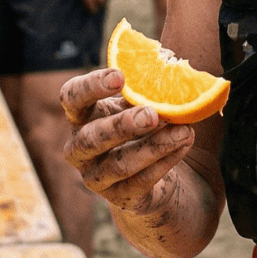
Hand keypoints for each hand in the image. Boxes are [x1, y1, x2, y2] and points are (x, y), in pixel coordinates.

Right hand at [60, 68, 196, 215]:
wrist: (152, 175)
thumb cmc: (142, 127)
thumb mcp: (142, 102)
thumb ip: (149, 84)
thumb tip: (171, 59)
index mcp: (82, 116)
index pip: (71, 98)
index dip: (91, 87)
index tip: (120, 76)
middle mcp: (80, 148)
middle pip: (91, 138)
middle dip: (122, 125)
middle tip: (153, 114)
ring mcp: (96, 176)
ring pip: (120, 164)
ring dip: (154, 146)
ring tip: (184, 131)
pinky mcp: (119, 197)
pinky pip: (142, 181)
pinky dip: (166, 161)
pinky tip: (185, 143)